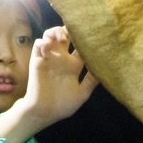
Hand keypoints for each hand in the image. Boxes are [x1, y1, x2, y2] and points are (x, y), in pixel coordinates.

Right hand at [0, 26, 98, 142]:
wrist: (43, 113)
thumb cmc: (63, 105)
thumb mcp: (82, 94)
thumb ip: (91, 81)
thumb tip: (105, 68)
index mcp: (74, 66)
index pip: (81, 47)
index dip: (85, 40)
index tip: (93, 36)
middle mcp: (62, 59)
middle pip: (66, 36)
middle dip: (70, 30)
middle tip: (76, 31)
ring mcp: (49, 58)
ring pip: (51, 36)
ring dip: (55, 32)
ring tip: (61, 37)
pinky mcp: (37, 60)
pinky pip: (38, 44)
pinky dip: (43, 42)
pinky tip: (48, 49)